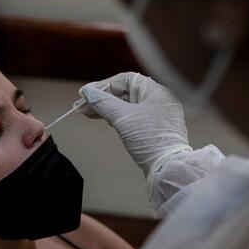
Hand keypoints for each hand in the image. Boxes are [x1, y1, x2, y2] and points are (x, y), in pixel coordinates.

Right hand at [77, 72, 192, 179]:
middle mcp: (159, 100)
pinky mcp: (153, 128)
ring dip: (106, 108)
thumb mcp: (123, 118)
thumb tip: (88, 93)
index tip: (86, 94)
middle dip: (102, 98)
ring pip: (127, 105)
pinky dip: (117, 117)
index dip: (103, 85)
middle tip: (82, 106)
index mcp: (156, 91)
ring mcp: (157, 114)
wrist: (167, 168)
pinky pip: (132, 116)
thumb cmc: (151, 141)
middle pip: (124, 92)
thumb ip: (104, 103)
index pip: (125, 80)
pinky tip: (104, 119)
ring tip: (87, 113)